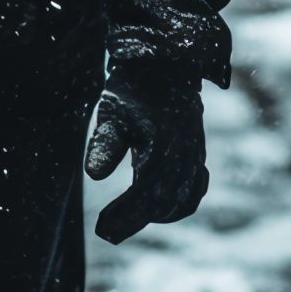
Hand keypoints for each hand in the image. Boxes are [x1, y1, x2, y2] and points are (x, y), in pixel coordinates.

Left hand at [84, 66, 208, 244]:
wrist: (163, 60)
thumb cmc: (132, 87)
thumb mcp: (112, 110)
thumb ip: (105, 142)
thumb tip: (93, 174)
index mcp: (165, 146)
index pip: (146, 196)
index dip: (124, 217)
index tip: (102, 230)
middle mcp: (186, 154)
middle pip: (164, 202)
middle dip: (134, 220)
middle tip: (106, 230)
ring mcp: (195, 153)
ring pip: (183, 199)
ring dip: (157, 214)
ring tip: (125, 219)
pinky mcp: (197, 151)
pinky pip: (195, 189)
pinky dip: (179, 204)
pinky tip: (157, 206)